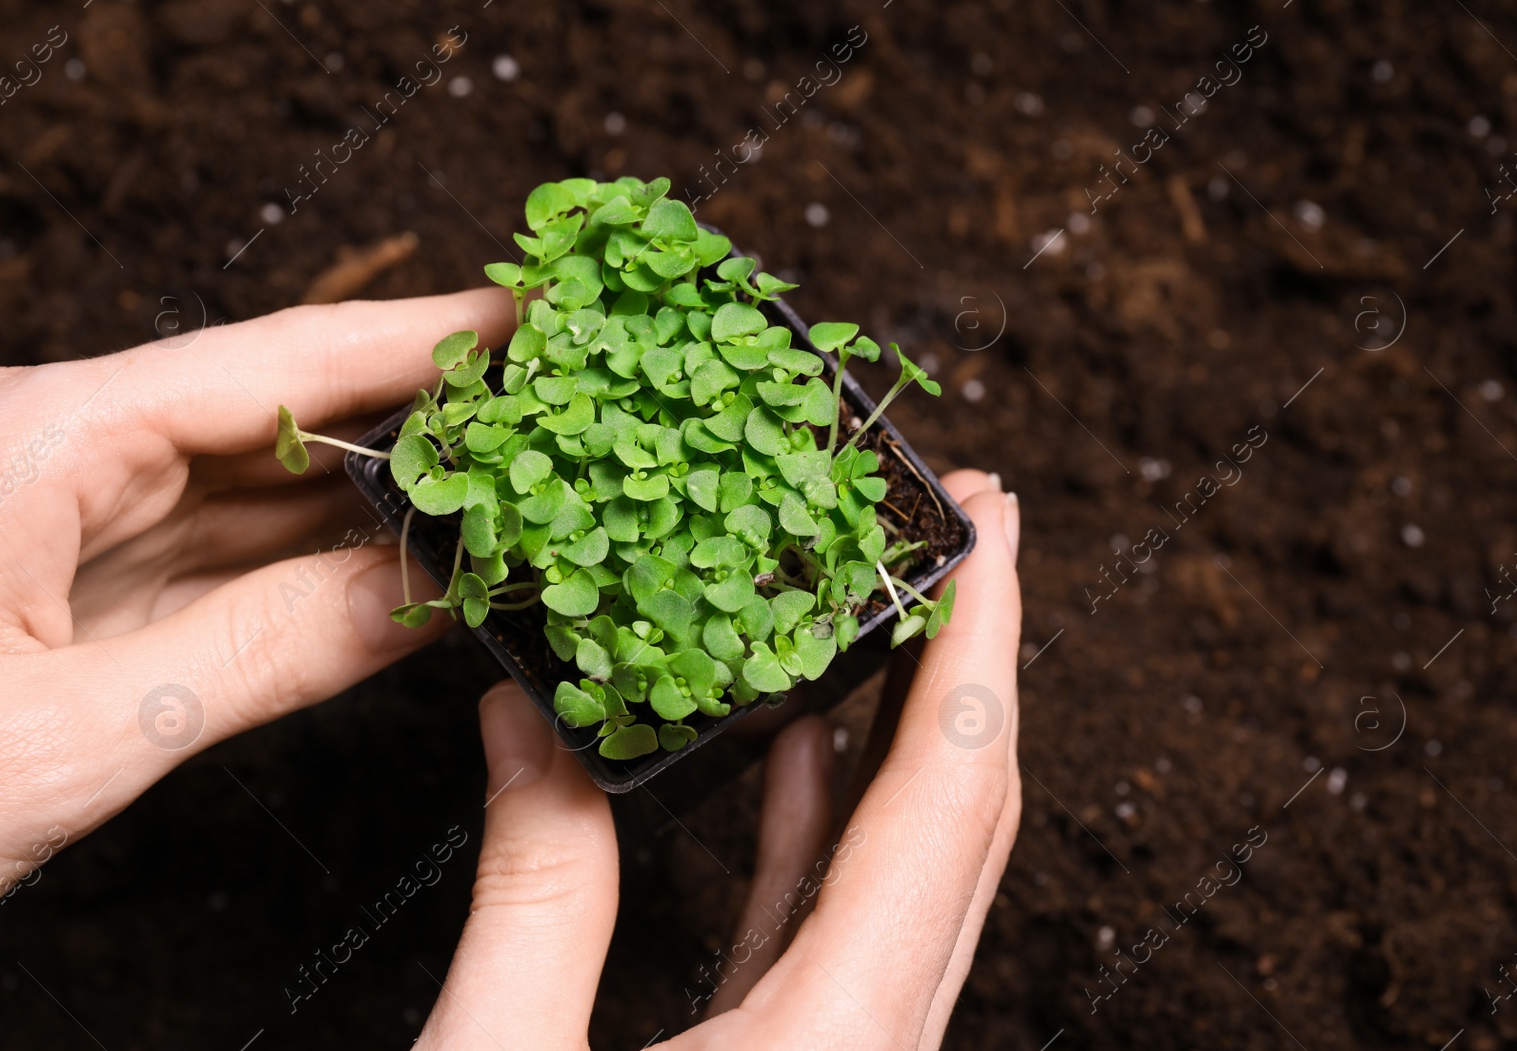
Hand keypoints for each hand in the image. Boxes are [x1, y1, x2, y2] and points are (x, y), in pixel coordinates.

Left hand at [0, 288, 514, 909]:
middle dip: (416, 418)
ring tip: (502, 496)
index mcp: (33, 440)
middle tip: (548, 415)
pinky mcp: (64, 577)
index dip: (420, 340)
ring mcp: (56, 513)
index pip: (274, 362)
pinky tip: (400, 572)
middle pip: (273, 410)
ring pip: (251, 488)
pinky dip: (311, 568)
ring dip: (373, 502)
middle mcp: (50, 450)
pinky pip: (216, 555)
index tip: (529, 320)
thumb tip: (426, 598)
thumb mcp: (72, 737)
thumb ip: (267, 653)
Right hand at [418, 470, 1021, 1048]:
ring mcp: (853, 1046)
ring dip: (904, 721)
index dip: (979, 637)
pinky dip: (825, 815)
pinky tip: (800, 740)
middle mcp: (879, 1038)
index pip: (946, 790)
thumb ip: (532, 888)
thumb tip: (524, 713)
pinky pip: (840, 910)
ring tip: (889, 600)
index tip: (992, 518)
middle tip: (960, 523)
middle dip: (969, 652)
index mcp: (841, 1034)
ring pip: (910, 856)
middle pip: (960, 809)